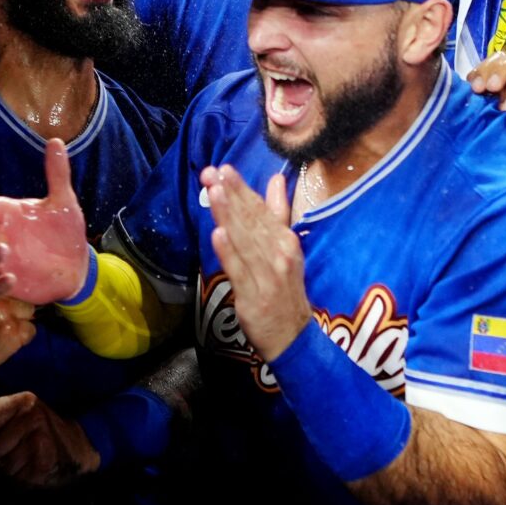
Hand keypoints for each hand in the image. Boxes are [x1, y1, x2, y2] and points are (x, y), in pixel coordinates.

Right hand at [0, 138, 94, 305]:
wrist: (77, 266)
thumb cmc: (64, 231)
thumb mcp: (64, 202)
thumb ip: (57, 174)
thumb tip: (56, 141)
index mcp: (9, 215)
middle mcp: (1, 237)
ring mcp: (3, 262)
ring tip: (4, 249)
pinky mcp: (10, 284)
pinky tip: (12, 278)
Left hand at [0, 390, 99, 487]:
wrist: (80, 444)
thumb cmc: (47, 427)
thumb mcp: (26, 408)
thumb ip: (0, 406)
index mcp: (25, 402)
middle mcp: (33, 420)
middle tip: (11, 452)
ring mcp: (39, 443)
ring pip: (5, 466)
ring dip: (10, 469)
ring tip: (23, 461)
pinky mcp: (44, 465)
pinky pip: (18, 480)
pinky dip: (22, 480)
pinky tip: (31, 470)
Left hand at [202, 164, 309, 362]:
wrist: (293, 335)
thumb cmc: (285, 288)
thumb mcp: (286, 247)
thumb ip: (278, 212)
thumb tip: (275, 179)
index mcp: (286, 241)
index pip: (261, 210)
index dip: (242, 189)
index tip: (225, 169)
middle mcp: (279, 254)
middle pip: (251, 221)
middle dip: (231, 195)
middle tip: (212, 173)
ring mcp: (267, 275)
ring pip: (244, 241)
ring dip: (229, 215)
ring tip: (213, 192)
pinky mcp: (253, 296)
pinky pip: (240, 271)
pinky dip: (229, 252)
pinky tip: (217, 234)